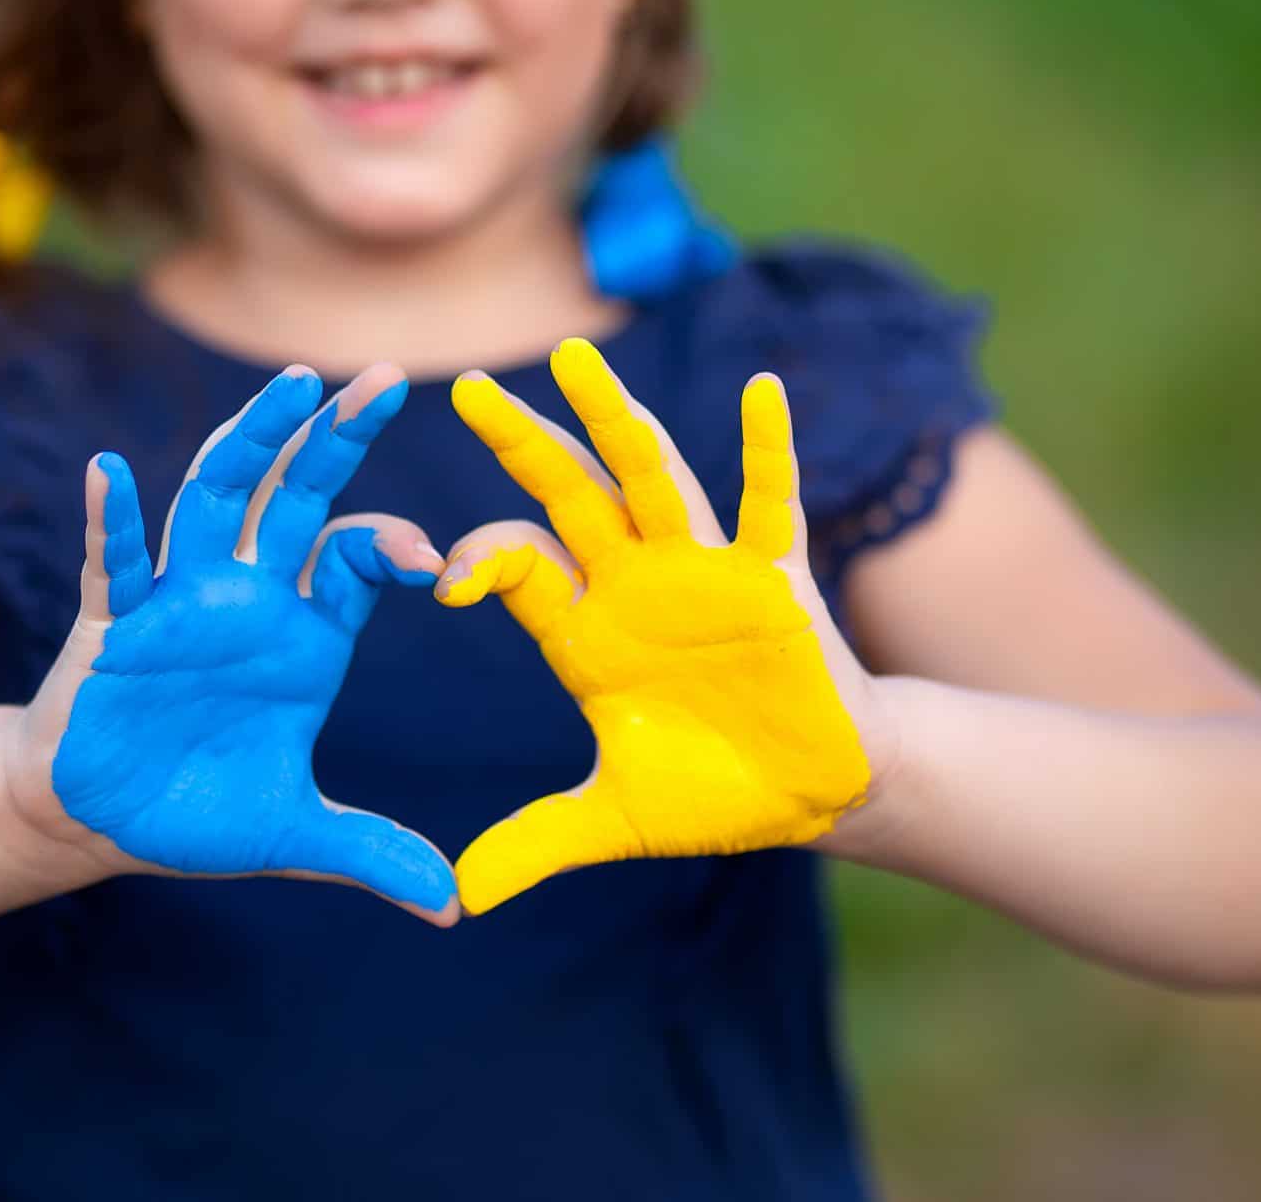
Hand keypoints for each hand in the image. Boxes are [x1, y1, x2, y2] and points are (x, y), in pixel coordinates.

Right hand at [9, 364, 459, 924]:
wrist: (96, 822)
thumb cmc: (195, 809)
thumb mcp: (294, 833)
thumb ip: (370, 854)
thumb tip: (453, 906)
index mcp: (303, 635)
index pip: (357, 557)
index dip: (394, 545)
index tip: (432, 562)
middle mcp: (248, 598)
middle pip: (297, 497)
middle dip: (339, 438)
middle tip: (389, 378)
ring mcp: (180, 601)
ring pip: (217, 500)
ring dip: (252, 443)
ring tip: (292, 386)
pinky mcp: (114, 626)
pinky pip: (115, 565)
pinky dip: (112, 521)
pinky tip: (108, 472)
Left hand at [436, 339, 887, 914]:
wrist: (814, 795)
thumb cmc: (715, 793)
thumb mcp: (614, 820)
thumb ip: (537, 842)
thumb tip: (457, 899)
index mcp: (585, 631)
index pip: (516, 568)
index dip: (479, 561)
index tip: (445, 580)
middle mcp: (634, 586)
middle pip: (567, 497)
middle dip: (519, 446)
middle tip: (464, 389)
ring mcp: (703, 573)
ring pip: (652, 481)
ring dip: (617, 422)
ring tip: (579, 360)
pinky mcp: (775, 580)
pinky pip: (770, 505)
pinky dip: (767, 449)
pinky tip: (761, 389)